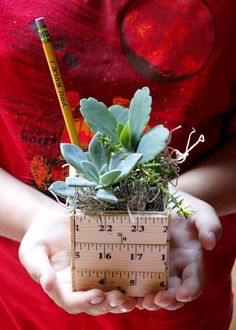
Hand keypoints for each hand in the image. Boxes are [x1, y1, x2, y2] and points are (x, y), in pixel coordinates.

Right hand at [19, 207, 135, 314]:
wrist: (51, 220)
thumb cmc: (39, 236)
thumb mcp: (33, 251)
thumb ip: (38, 268)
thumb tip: (47, 284)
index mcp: (59, 286)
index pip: (70, 301)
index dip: (83, 301)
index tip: (97, 295)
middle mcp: (76, 286)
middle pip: (92, 304)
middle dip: (106, 304)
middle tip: (120, 298)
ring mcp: (90, 277)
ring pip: (106, 296)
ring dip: (119, 301)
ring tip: (131, 299)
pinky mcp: (102, 266)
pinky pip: (114, 279)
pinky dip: (125, 285)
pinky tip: (137, 284)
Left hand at [136, 192, 221, 310]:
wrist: (163, 198)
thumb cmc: (184, 205)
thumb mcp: (199, 211)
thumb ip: (209, 225)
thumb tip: (210, 244)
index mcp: (190, 260)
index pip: (193, 282)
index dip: (189, 290)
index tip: (181, 294)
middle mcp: (173, 268)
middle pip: (172, 294)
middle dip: (165, 301)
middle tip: (153, 301)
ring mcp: (154, 267)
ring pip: (152, 291)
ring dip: (147, 300)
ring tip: (139, 301)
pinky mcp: (138, 262)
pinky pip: (135, 279)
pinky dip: (131, 289)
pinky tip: (123, 290)